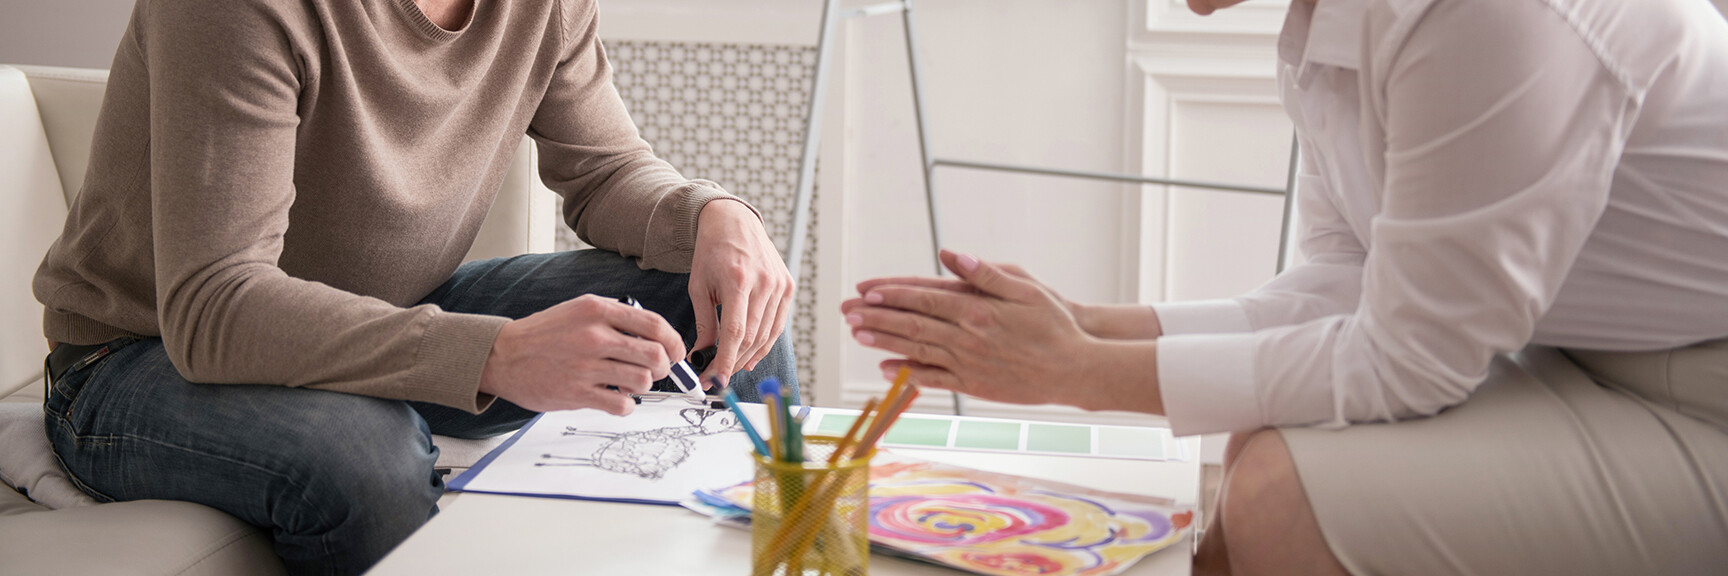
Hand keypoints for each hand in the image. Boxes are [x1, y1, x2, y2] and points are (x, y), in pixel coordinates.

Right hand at [479, 294, 685, 414]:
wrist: (503, 355)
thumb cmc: (545, 334)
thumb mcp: (580, 311)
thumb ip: (616, 318)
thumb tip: (655, 337)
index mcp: (598, 310)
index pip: (655, 324)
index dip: (674, 341)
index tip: (676, 352)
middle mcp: (595, 336)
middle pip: (656, 355)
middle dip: (664, 367)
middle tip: (656, 371)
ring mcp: (586, 366)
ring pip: (643, 381)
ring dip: (643, 386)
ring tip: (629, 383)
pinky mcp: (577, 393)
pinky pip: (622, 404)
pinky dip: (626, 405)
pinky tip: (615, 398)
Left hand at [688, 199, 794, 386]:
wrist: (734, 222)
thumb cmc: (712, 252)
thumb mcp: (699, 286)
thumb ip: (704, 323)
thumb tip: (701, 355)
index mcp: (738, 281)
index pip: (736, 332)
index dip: (726, 361)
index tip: (715, 379)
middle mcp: (764, 283)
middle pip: (753, 337)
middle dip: (734, 362)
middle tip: (717, 377)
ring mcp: (780, 285)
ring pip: (767, 335)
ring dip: (749, 357)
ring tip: (731, 368)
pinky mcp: (788, 286)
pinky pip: (778, 324)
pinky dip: (765, 343)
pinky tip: (751, 355)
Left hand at [842, 250, 1145, 410]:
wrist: (1076, 369)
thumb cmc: (1055, 324)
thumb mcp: (1026, 288)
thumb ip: (985, 274)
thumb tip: (950, 254)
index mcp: (978, 310)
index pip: (926, 299)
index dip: (894, 295)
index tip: (867, 291)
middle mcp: (968, 338)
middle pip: (913, 325)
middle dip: (877, 317)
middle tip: (848, 312)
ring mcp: (968, 364)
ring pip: (917, 350)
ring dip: (884, 341)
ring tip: (857, 333)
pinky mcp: (973, 384)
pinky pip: (933, 378)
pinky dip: (908, 372)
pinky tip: (886, 368)